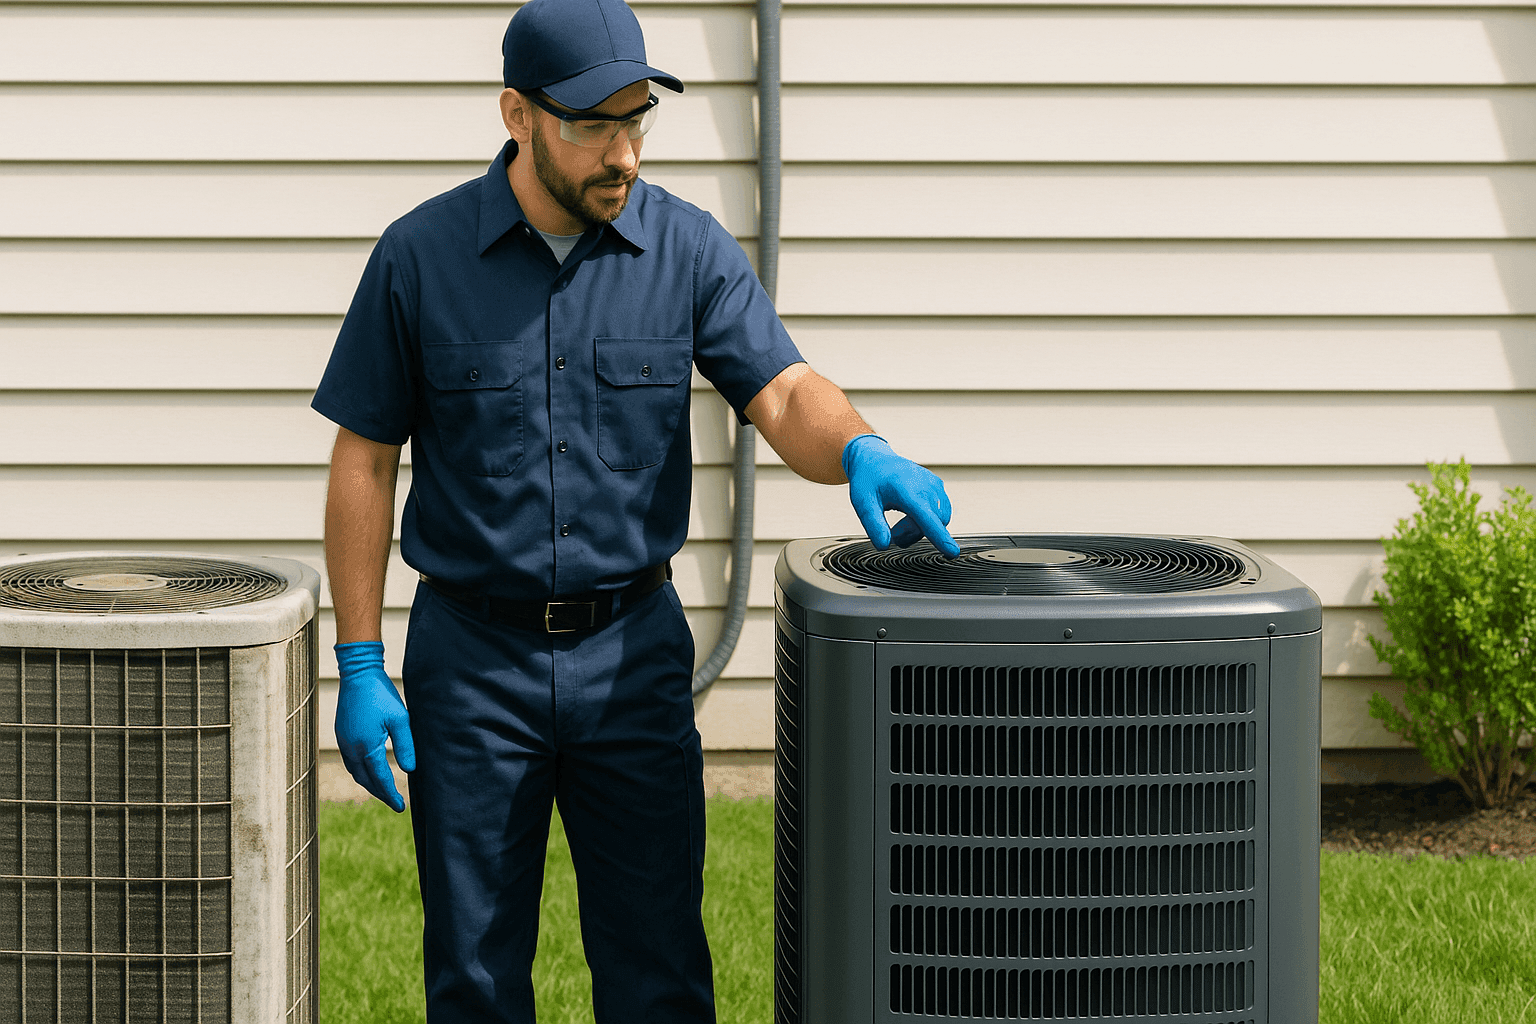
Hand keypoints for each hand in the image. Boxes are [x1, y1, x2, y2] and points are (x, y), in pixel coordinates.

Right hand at [334, 641, 414, 811]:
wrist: (358, 673)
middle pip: (365, 780)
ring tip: (384, 791)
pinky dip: (361, 771)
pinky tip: (369, 771)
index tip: (401, 807)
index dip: (391, 794)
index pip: (380, 778)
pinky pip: (351, 761)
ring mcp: (344, 741)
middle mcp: (351, 748)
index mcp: (367, 746)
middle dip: (380, 793)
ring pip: (356, 772)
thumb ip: (405, 745)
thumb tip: (409, 770)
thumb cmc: (381, 694)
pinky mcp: (341, 733)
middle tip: (395, 803)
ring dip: (369, 784)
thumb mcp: (401, 719)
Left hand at [843, 435, 960, 556]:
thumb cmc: (869, 480)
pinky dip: (928, 520)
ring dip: (920, 528)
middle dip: (913, 534)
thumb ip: (874, 525)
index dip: (939, 537)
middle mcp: (926, 486)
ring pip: (938, 521)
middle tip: (893, 534)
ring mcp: (935, 485)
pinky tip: (911, 514)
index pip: (926, 518)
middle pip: (931, 524)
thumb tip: (884, 546)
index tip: (953, 552)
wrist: (875, 460)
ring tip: (899, 525)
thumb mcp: (863, 503)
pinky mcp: (938, 486)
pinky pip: (940, 513)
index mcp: (906, 490)